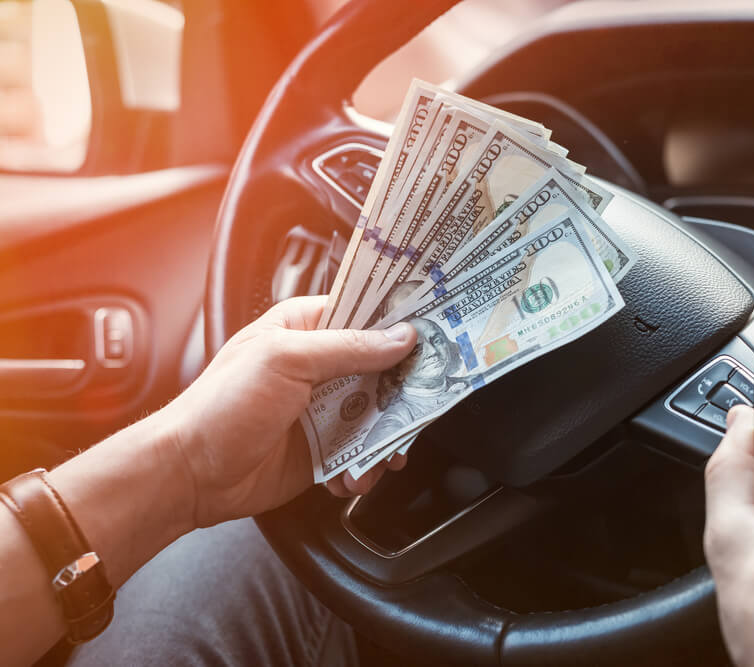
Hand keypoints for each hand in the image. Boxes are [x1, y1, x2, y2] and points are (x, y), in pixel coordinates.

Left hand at [159, 296, 416, 527]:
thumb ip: (348, 347)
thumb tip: (401, 337)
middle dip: (403, 392)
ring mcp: (323, 408)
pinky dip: (365, 468)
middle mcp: (319, 365)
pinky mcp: (324, 448)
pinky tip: (351, 477)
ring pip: (380, 415)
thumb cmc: (221, 406)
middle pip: (383, 368)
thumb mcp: (286, 360)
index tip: (436, 335)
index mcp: (305, 327)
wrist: (190, 476)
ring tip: (383, 456)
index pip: (366, 314)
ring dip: (387, 438)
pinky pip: (363, 454)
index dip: (401, 323)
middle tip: (419, 406)